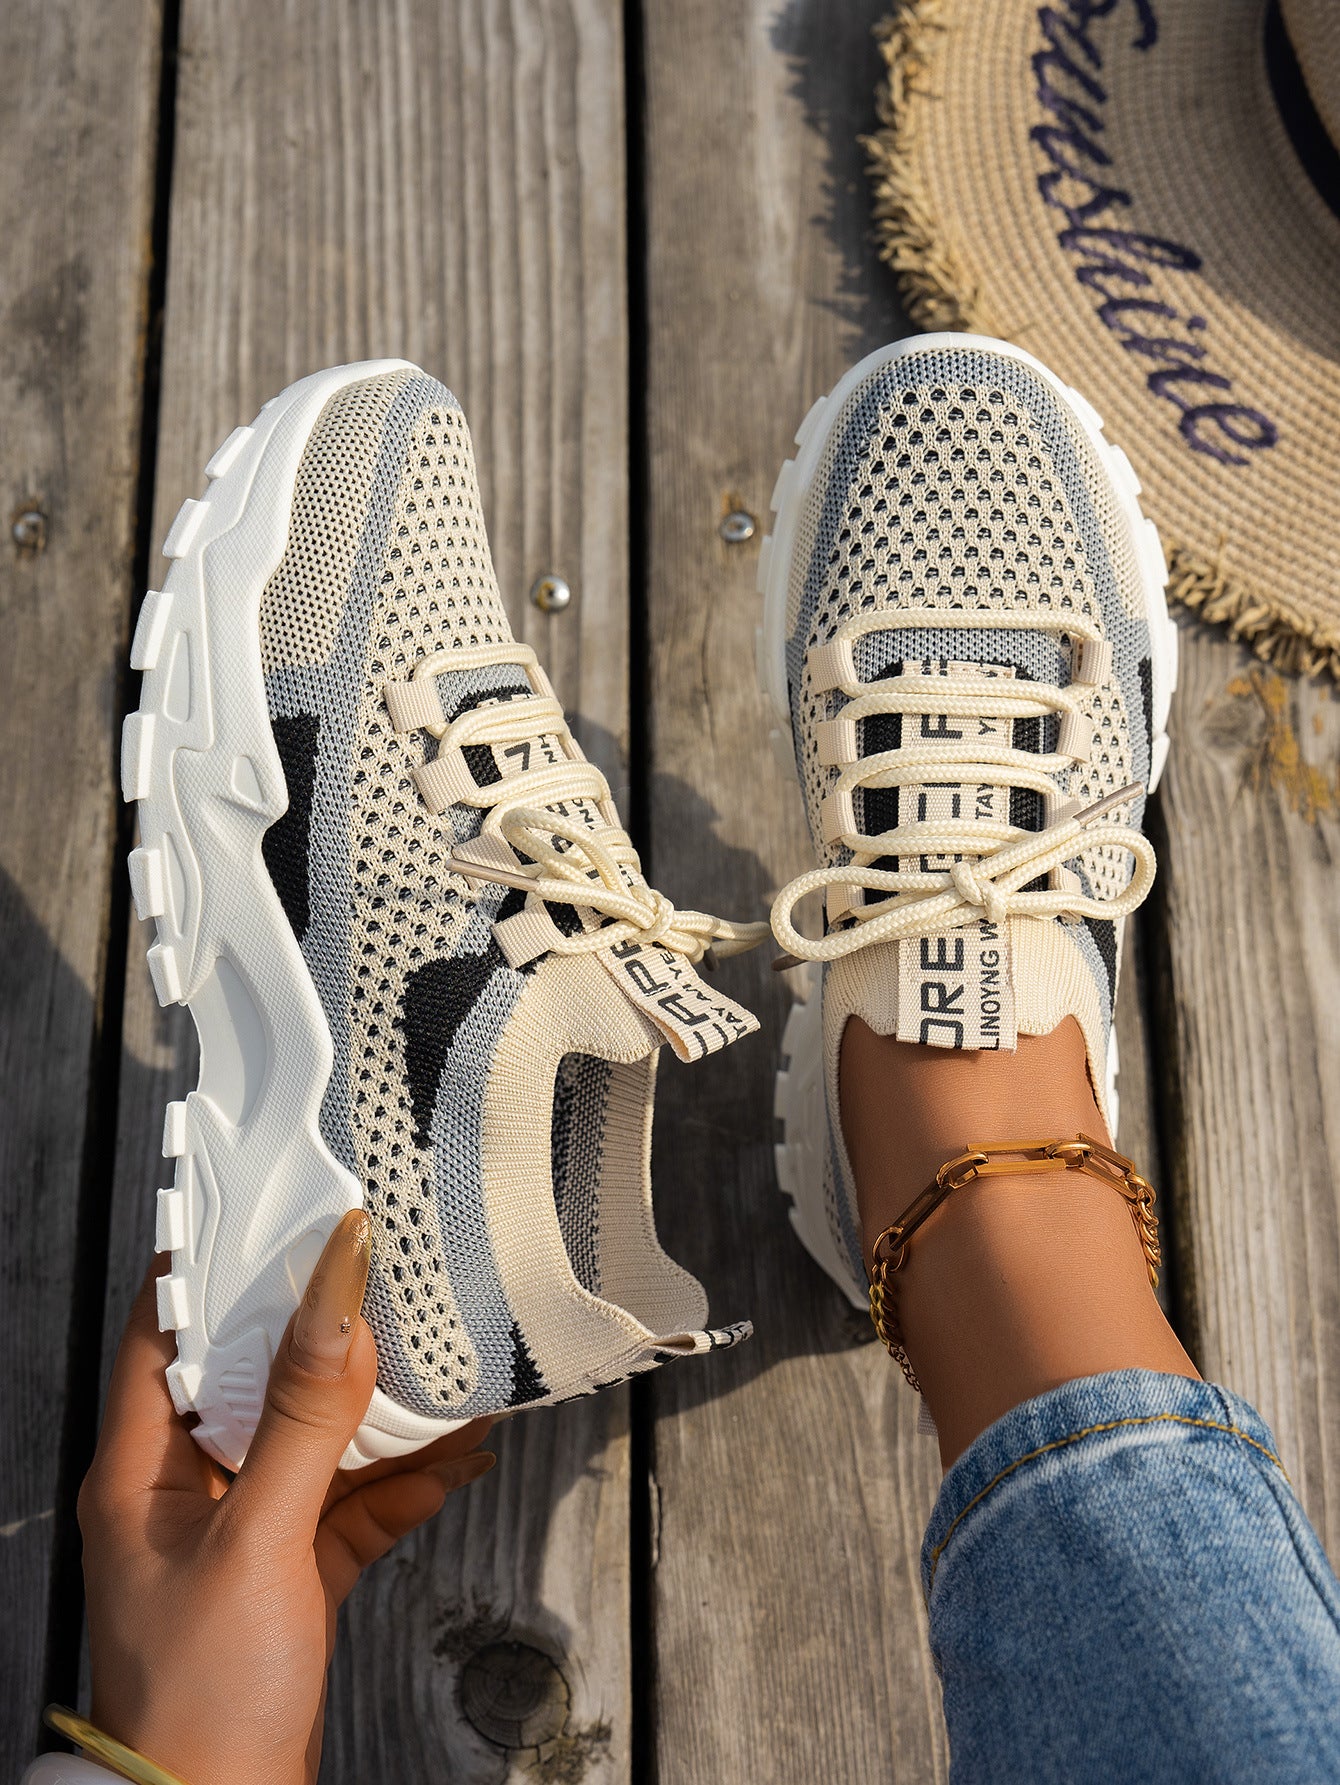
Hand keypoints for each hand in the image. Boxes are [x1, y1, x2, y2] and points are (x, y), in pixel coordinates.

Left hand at [78, 1210, 493, 1784]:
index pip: (161, 1331)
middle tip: (386, 1271)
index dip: (214, 1266)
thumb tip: (337, 1296)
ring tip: (449, 1363)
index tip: (280, 1211)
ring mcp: (243, 1534)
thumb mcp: (259, 1539)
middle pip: (256, 1378)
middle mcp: (188, 1492)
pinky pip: (351, 1506)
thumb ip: (303, 1417)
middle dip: (326, 1329)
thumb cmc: (203, 1693)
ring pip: (317, 1442)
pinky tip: (459, 1458)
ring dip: (383, 1411)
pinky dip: (404, 1484)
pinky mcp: (291, 1578)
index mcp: (141, 1468)